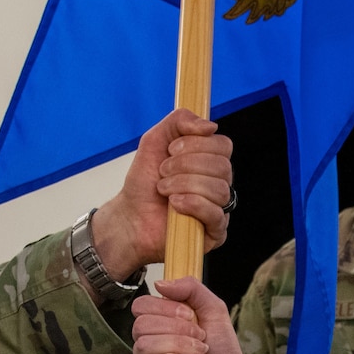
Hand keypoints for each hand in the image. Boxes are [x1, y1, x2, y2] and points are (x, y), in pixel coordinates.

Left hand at [92, 111, 233, 279]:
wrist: (129, 217)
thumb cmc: (144, 183)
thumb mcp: (154, 140)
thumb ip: (179, 121)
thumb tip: (210, 126)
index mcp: (210, 162)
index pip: (223, 145)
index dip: (197, 144)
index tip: (171, 150)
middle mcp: (218, 184)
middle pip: (222, 166)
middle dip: (186, 165)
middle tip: (162, 172)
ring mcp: (219, 209)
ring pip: (219, 189)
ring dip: (184, 185)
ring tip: (163, 189)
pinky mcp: (215, 233)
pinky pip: (216, 214)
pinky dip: (193, 204)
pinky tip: (175, 204)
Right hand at [131, 277, 255, 353]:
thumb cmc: (222, 350)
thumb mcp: (213, 308)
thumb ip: (191, 288)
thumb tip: (160, 283)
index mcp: (159, 321)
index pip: (142, 306)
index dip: (165, 308)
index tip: (189, 315)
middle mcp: (148, 341)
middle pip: (142, 324)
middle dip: (177, 329)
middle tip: (199, 337)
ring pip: (145, 344)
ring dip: (178, 346)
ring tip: (198, 353)